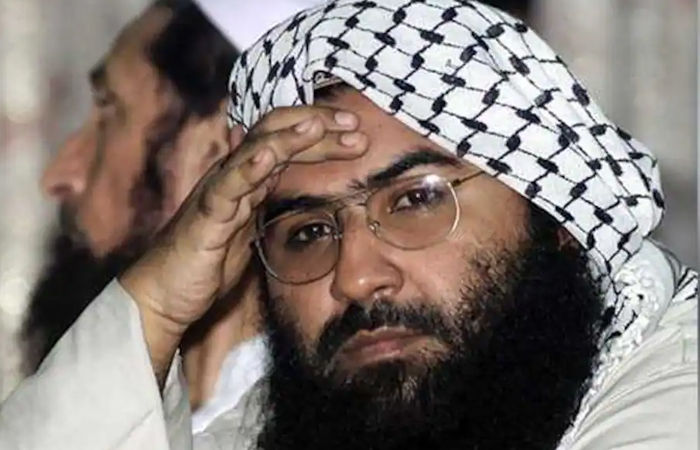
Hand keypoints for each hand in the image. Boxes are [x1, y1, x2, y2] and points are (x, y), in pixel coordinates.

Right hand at [119, 106, 367, 380]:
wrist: (164, 295)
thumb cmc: (206, 261)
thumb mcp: (246, 226)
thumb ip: (262, 198)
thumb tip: (278, 176)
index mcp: (248, 180)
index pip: (287, 142)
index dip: (321, 133)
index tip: (357, 132)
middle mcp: (232, 177)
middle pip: (275, 135)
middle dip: (316, 126)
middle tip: (354, 122)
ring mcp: (217, 194)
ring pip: (253, 152)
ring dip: (287, 137)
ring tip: (316, 125)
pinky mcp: (205, 219)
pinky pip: (226, 188)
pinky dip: (247, 169)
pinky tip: (268, 156)